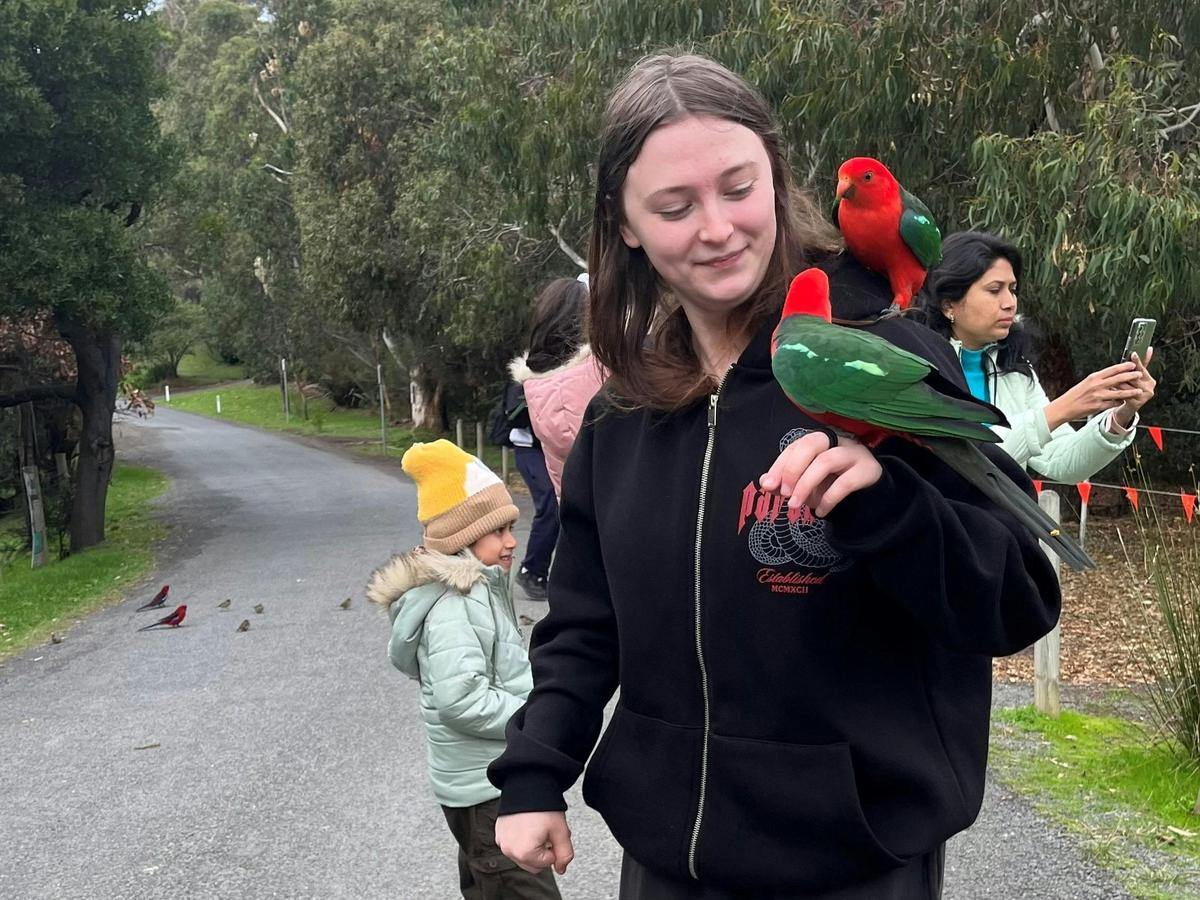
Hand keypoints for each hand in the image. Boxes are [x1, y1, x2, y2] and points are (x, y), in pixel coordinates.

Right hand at [495, 811, 573, 874]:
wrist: (527, 784)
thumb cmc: (543, 807)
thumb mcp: (561, 831)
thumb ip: (565, 854)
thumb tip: (561, 869)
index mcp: (524, 853)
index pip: (547, 862)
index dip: (554, 848)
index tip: (553, 833)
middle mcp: (509, 850)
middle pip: (533, 864)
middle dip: (543, 851)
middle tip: (547, 832)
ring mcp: (502, 842)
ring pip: (523, 856)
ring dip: (532, 847)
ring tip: (537, 827)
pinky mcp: (499, 834)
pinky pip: (513, 845)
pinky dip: (521, 840)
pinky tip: (527, 825)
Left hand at [759, 431, 881, 516]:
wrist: (871, 496)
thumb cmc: (833, 485)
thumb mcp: (807, 485)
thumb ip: (785, 482)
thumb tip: (765, 482)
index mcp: (821, 441)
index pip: (797, 445)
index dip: (780, 464)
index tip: (769, 485)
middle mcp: (838, 441)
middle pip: (813, 443)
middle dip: (793, 468)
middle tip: (783, 493)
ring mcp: (856, 454)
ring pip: (827, 460)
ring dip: (806, 484)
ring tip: (795, 505)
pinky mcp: (869, 470)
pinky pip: (846, 482)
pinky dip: (828, 499)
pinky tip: (821, 513)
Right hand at [1046, 362, 1141, 427]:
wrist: (1064, 407)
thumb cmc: (1074, 395)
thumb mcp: (1086, 383)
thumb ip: (1098, 380)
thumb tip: (1111, 376)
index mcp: (1094, 377)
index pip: (1112, 369)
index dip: (1124, 366)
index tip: (1132, 364)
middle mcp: (1096, 385)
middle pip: (1118, 379)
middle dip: (1131, 376)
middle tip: (1140, 374)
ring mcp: (1098, 396)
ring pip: (1119, 393)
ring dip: (1131, 391)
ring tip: (1139, 390)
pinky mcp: (1098, 406)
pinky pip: (1113, 404)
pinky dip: (1120, 402)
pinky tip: (1124, 401)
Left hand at [1112, 348, 1156, 428]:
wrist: (1128, 407)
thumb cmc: (1129, 389)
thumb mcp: (1134, 378)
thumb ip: (1139, 365)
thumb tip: (1148, 348)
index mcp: (1150, 380)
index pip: (1142, 368)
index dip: (1137, 361)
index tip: (1133, 354)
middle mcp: (1150, 387)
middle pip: (1134, 377)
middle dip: (1123, 374)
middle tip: (1115, 372)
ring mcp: (1144, 396)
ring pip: (1127, 385)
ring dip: (1117, 383)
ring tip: (1110, 383)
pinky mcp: (1137, 403)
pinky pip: (1123, 394)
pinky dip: (1116, 392)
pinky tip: (1110, 390)